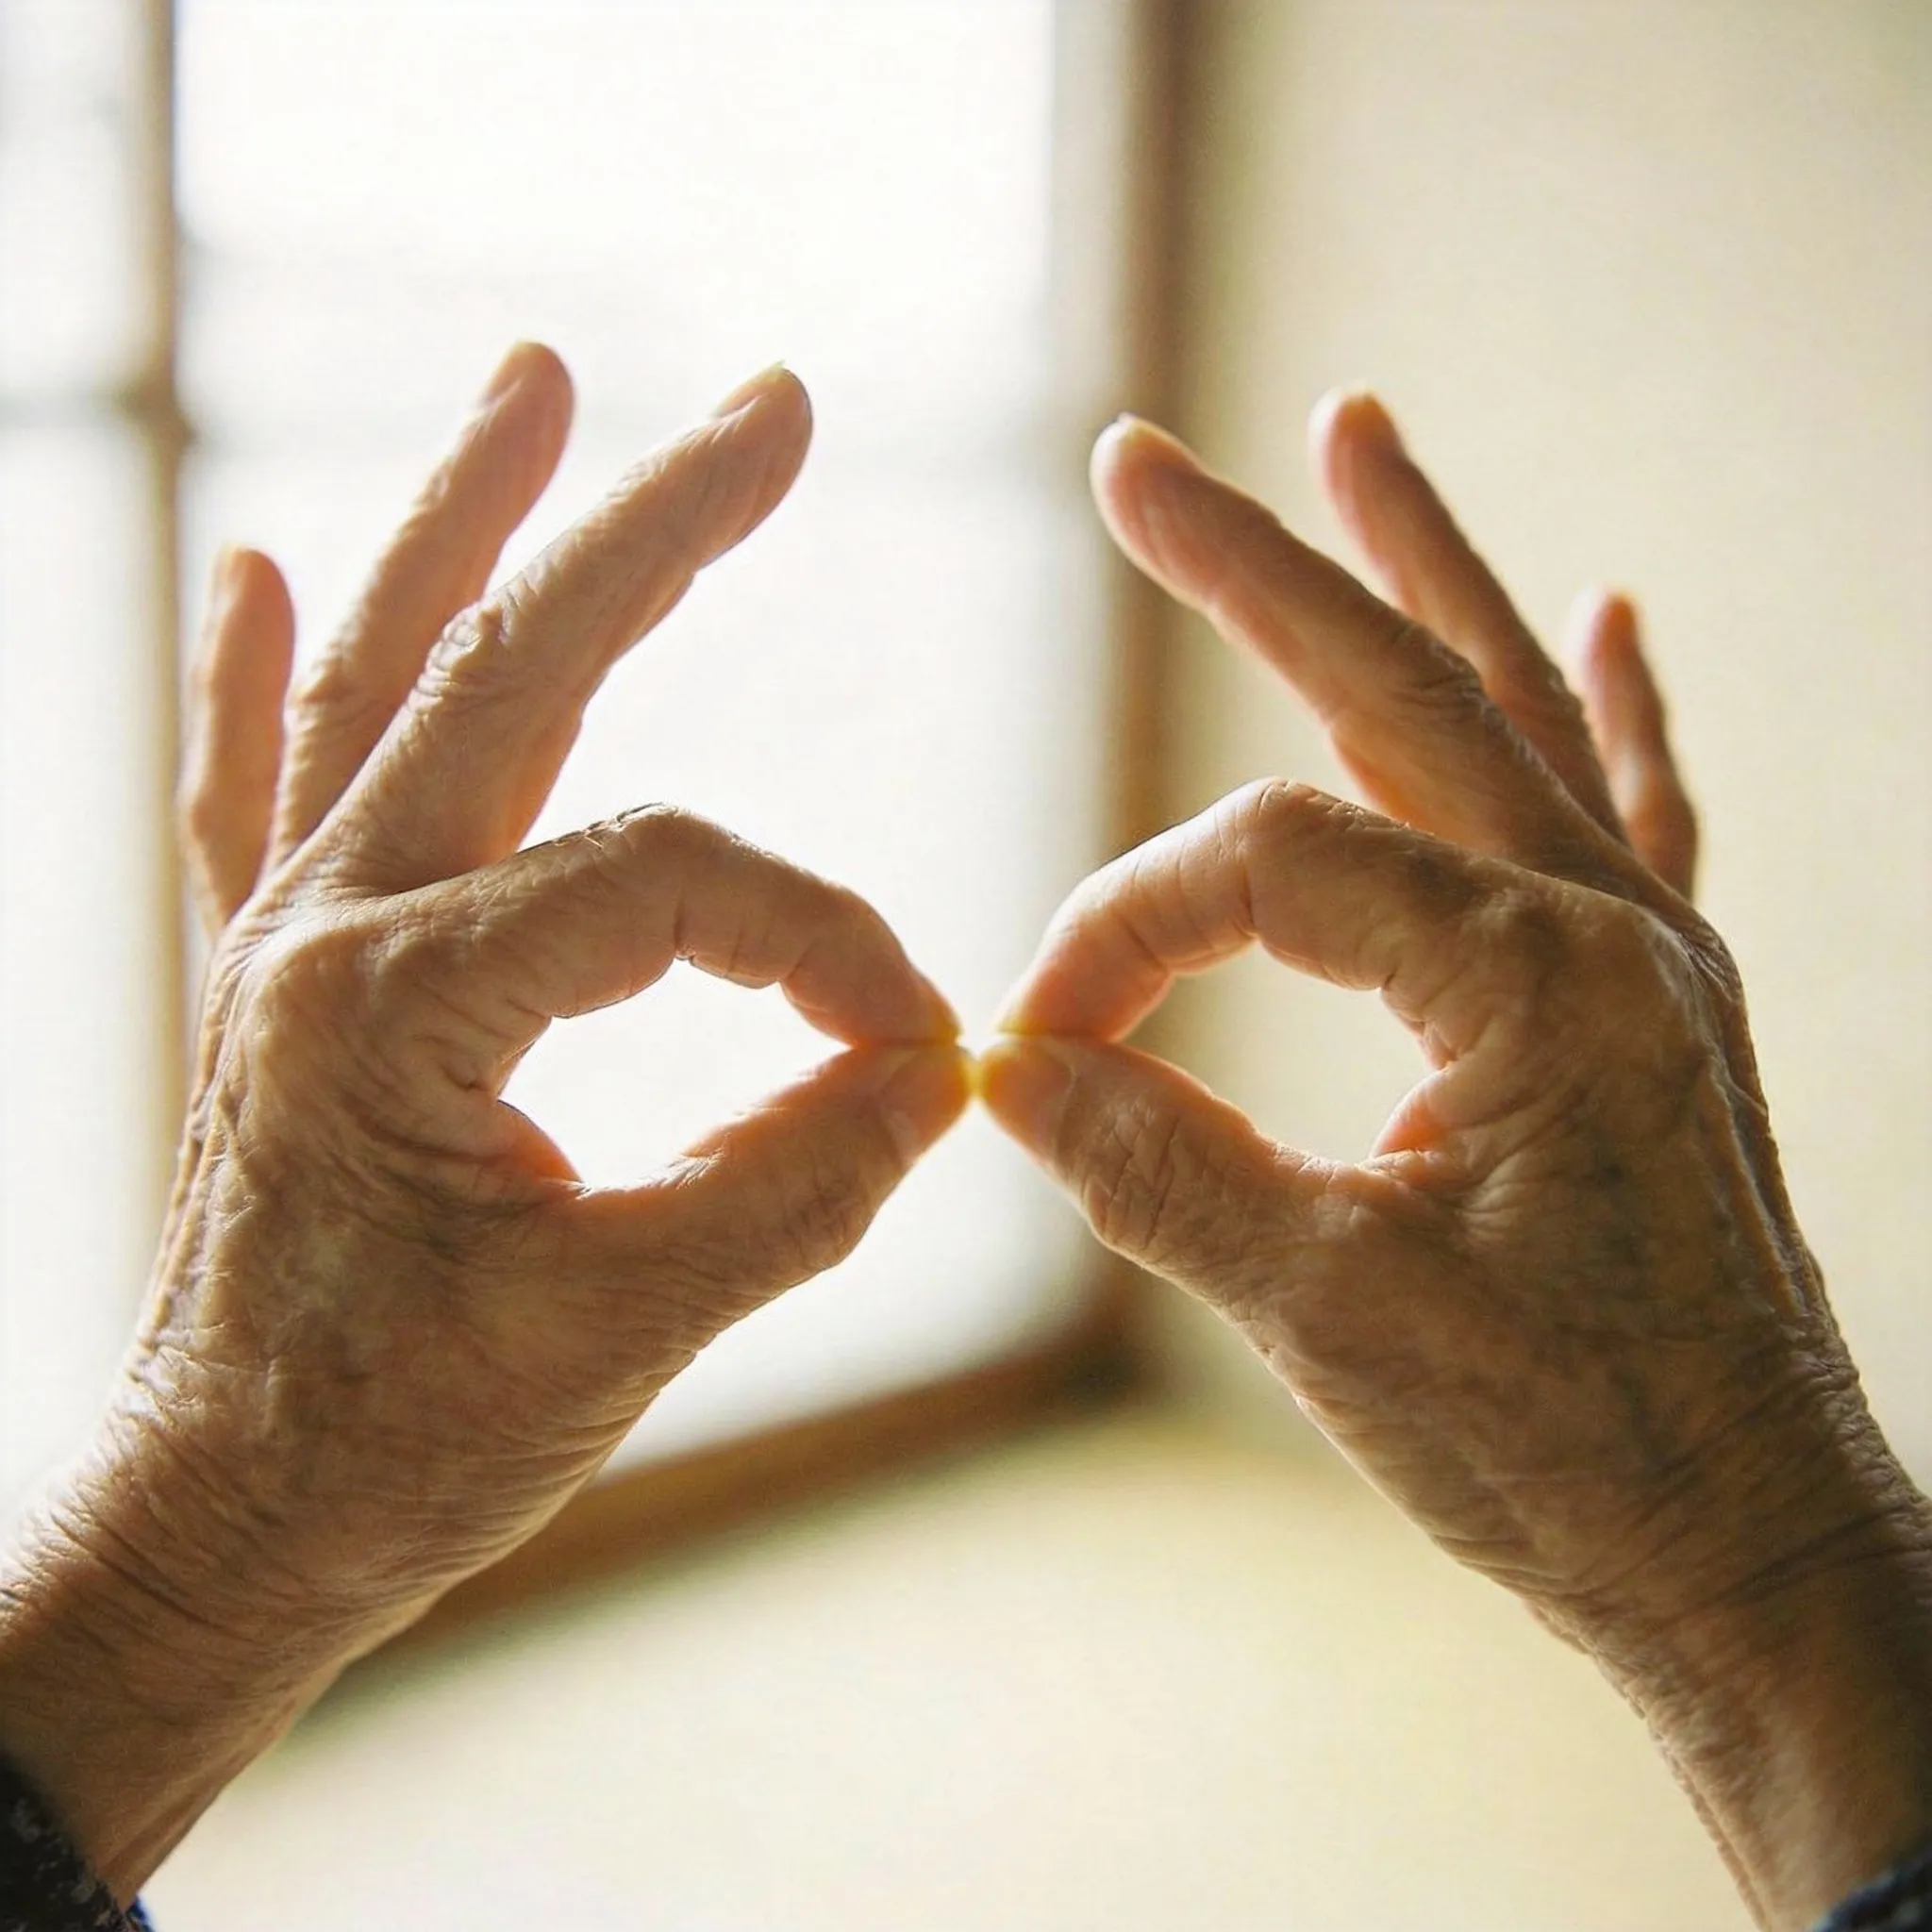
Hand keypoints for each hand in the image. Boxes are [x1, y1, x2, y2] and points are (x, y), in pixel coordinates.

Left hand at [0, 348, 965, 1898]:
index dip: (821, 941)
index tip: (918, 1043)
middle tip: (771, 408)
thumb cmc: (399, 1454)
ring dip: (464, 522)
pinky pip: (249, 792)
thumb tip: (938, 1070)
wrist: (215, 1535)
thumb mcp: (629, 1331)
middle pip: (508, 672)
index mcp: (390, 1008)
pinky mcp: (265, 980)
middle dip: (652, 528)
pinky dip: (259, 675)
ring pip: (382, 680)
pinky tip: (265, 566)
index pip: (665, 885)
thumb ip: (799, 1180)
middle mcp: (317, 930)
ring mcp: (276, 939)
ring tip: (534, 384)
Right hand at [981, 395, 1931, 1928]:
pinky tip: (1605, 611)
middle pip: (1404, 692)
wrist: (1757, 1558)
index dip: (1123, 928)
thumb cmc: (1572, 1456)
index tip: (1033, 1044)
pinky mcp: (1661, 1006)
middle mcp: (1609, 926)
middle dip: (1262, 568)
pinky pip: (1636, 811)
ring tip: (1355, 440)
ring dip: (1424, 576)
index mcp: (1538, 981)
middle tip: (1140, 461)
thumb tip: (1007, 1069)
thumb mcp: (1337, 1320)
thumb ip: (1162, 1175)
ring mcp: (1652, 953)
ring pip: (1512, 712)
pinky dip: (1611, 704)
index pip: (1269, 867)